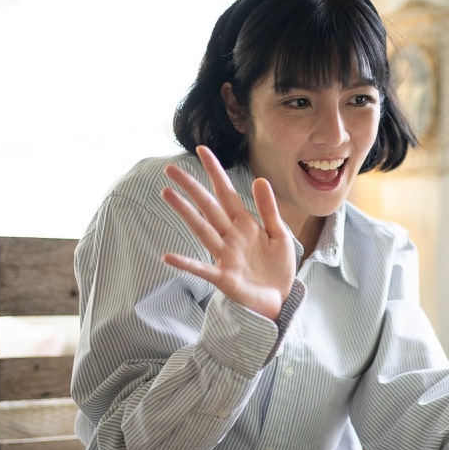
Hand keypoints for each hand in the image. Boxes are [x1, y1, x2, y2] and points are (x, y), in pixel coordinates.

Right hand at [161, 146, 295, 320]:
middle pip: (208, 206)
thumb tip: (259, 179)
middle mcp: (230, 236)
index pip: (226, 192)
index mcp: (245, 224)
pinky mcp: (224, 278)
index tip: (202, 150)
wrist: (281, 299)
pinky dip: (186, 264)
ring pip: (202, 229)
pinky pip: (202, 270)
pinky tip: (168, 257)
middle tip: (170, 168)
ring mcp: (225, 256)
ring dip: (185, 212)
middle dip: (191, 187)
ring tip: (167, 194)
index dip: (215, 172)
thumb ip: (268, 209)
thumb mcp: (279, 234)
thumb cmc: (278, 267)